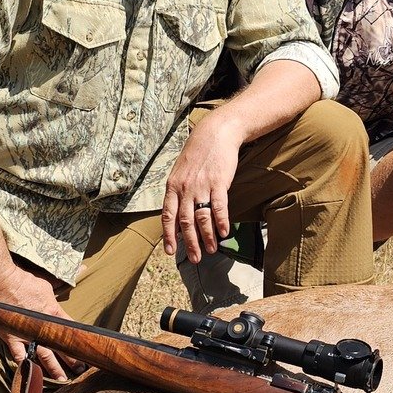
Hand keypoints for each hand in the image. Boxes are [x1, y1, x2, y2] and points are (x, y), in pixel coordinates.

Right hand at [0, 262, 73, 382]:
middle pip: (61, 347)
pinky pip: (19, 354)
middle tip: (81, 370)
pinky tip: (31, 374)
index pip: (71, 331)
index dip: (80, 342)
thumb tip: (84, 269)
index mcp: (53, 314)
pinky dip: (24, 364)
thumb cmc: (24, 282)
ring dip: (53, 368)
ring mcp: (27, 334)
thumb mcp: (48, 283)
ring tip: (62, 379)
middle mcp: (42, 327)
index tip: (89, 351)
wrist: (1, 282)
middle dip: (72, 360)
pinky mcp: (12, 337)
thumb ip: (64, 282)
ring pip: (44, 355)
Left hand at [162, 109, 242, 262]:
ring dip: (207, 237)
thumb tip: (177, 215)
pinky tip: (224, 233)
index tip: (171, 252)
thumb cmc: (198, 154)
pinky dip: (221, 222)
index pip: (167, 216)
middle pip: (185, 222)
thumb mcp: (180, 171)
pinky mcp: (218, 182)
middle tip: (195, 259)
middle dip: (190, 243)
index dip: (169, 235)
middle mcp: (185, 188)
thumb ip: (178, 193)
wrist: (215, 133)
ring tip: (212, 250)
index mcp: (173, 186)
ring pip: (202, 218)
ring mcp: (202, 186)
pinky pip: (219, 207)